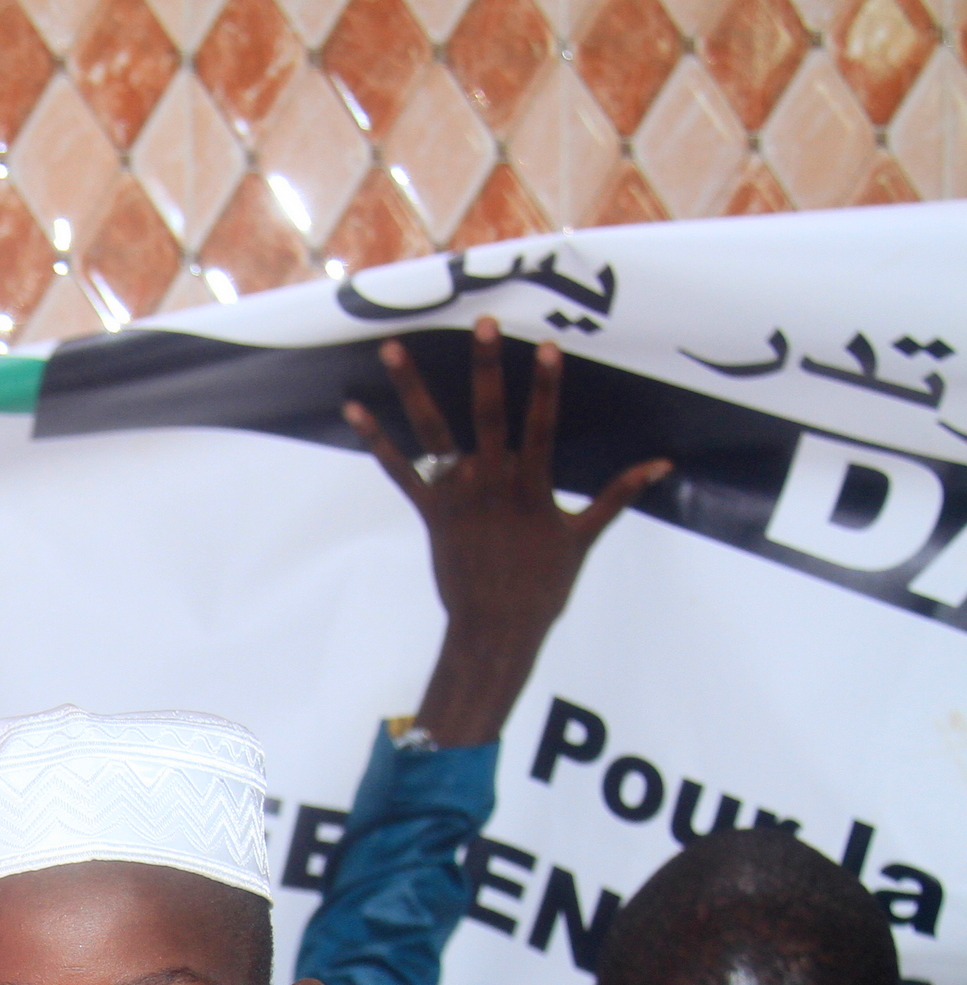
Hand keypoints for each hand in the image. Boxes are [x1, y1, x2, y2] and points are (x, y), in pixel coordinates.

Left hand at [343, 316, 668, 746]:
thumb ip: (618, 495)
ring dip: (412, 390)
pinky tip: (355, 410)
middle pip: (488, 417)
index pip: (542, 426)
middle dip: (485, 369)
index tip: (545, 347)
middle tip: (479, 324)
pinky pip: (399, 471)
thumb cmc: (544, 585)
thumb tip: (662, 463)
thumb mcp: (584, 537)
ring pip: (433, 435)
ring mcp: (457, 497)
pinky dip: (376, 441)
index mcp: (532, 488)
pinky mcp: (431, 512)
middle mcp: (491, 485)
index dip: (544, 387)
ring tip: (391, 350)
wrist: (495, 628)